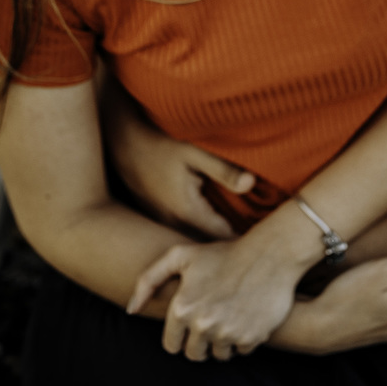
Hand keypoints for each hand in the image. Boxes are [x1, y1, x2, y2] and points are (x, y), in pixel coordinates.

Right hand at [104, 97, 254, 239]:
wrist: (122, 140)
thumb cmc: (160, 142)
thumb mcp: (194, 152)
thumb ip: (224, 169)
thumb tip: (251, 185)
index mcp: (187, 212)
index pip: (222, 238)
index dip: (243, 241)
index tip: (264, 241)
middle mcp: (172, 223)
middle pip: (208, 245)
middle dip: (229, 246)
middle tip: (255, 244)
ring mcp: (161, 221)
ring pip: (193, 241)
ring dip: (212, 241)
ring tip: (237, 238)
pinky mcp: (155, 215)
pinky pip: (181, 232)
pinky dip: (197, 232)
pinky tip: (211, 223)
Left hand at [128, 240, 301, 360]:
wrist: (270, 254)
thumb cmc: (223, 253)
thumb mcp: (180, 255)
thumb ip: (148, 280)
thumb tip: (132, 310)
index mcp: (182, 308)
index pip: (171, 345)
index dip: (179, 335)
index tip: (190, 323)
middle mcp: (203, 324)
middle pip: (193, 354)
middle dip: (199, 341)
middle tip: (210, 320)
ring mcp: (228, 332)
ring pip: (218, 355)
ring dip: (221, 341)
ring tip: (228, 315)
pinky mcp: (251, 337)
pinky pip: (241, 351)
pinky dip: (243, 338)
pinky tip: (245, 316)